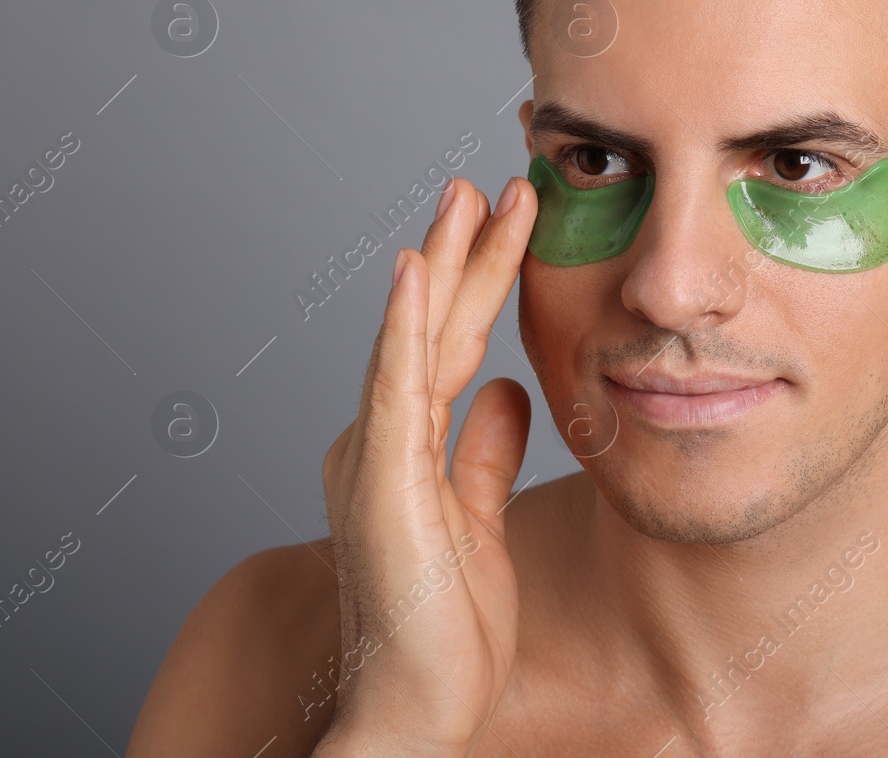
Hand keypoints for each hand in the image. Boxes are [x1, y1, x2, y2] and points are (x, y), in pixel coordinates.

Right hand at [316, 175, 537, 756]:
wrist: (417, 702)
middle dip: (468, 252)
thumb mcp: (479, 516)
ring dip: (442, 264)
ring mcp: (374, 455)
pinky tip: (418, 270)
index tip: (514, 222)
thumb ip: (486, 451)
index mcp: (405, 445)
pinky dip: (406, 325)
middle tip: (498, 184)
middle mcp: (381, 439)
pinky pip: (397, 387)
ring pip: (414, 337)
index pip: (454, 344)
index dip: (482, 282)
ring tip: (466, 197)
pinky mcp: (379, 480)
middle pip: (437, 328)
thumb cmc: (443, 622)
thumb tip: (509, 391)